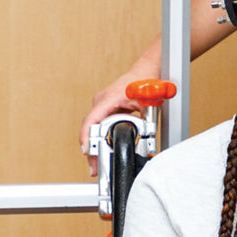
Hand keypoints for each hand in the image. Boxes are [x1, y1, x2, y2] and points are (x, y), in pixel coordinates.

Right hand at [79, 62, 156, 176]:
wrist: (147, 69)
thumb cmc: (146, 79)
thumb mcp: (149, 101)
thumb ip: (148, 118)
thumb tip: (148, 136)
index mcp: (109, 98)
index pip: (92, 120)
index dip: (87, 137)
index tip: (87, 151)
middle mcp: (101, 101)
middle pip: (91, 128)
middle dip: (91, 148)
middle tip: (95, 168)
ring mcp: (102, 104)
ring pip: (94, 127)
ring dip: (95, 144)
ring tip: (97, 164)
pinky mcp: (105, 107)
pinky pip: (99, 125)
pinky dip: (100, 138)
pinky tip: (102, 150)